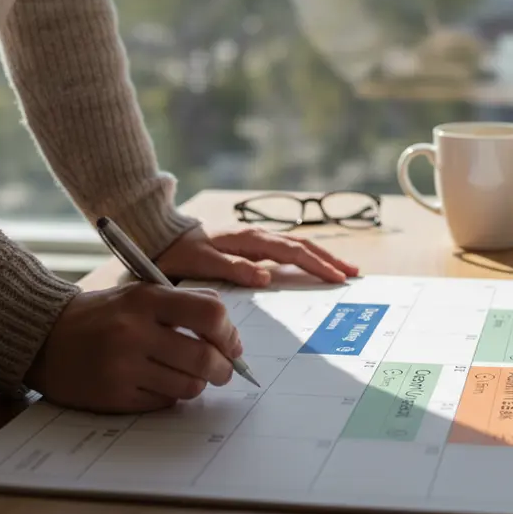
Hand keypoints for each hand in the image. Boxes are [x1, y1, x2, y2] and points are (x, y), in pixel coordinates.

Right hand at [25, 283, 241, 412]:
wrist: (45, 336)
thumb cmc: (104, 314)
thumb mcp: (141, 293)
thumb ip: (185, 304)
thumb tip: (229, 334)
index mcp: (146, 299)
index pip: (210, 313)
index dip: (229, 332)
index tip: (232, 344)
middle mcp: (134, 331)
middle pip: (205, 357)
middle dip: (223, 368)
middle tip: (223, 370)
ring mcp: (123, 367)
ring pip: (188, 386)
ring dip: (198, 384)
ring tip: (189, 375)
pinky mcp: (114, 396)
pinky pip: (163, 402)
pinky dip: (170, 395)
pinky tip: (159, 382)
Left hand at [157, 226, 358, 287]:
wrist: (159, 236)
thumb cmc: (178, 252)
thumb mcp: (200, 264)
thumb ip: (233, 268)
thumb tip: (266, 277)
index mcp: (249, 240)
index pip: (292, 252)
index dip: (316, 264)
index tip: (336, 277)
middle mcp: (257, 236)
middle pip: (301, 246)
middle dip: (328, 259)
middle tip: (353, 273)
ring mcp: (255, 240)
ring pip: (296, 246)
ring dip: (321, 256)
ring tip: (343, 268)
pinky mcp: (251, 245)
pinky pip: (285, 250)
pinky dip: (305, 257)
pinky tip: (313, 265)